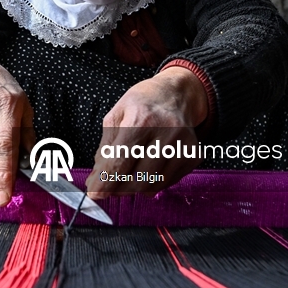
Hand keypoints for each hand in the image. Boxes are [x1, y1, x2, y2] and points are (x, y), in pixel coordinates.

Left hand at [86, 67, 206, 197]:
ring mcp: (183, 145)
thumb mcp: (116, 116)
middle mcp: (166, 133)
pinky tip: (145, 172)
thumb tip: (97, 179)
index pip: (120, 160)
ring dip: (133, 188)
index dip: (105, 182)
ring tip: (125, 178)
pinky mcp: (193, 156)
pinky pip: (167, 182)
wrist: (176, 95)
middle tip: (107, 186)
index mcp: (142, 120)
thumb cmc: (142, 104)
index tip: (94, 193)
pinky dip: (151, 183)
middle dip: (117, 188)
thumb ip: (105, 149)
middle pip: (137, 178)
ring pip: (153, 184)